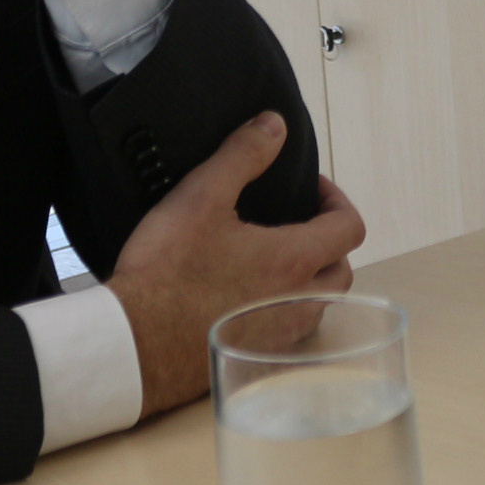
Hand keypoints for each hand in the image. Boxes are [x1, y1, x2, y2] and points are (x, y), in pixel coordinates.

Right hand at [103, 113, 366, 413]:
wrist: (136, 343)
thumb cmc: (169, 269)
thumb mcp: (201, 197)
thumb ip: (243, 155)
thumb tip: (275, 124)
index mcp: (294, 260)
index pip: (349, 227)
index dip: (337, 201)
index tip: (311, 190)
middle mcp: (300, 302)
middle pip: (342, 270)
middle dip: (329, 242)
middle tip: (298, 224)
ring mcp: (281, 336)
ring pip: (319, 305)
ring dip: (311, 280)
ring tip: (275, 260)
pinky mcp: (258, 359)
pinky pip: (291, 331)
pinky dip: (286, 310)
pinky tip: (252, 300)